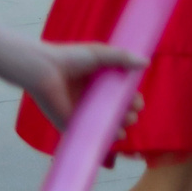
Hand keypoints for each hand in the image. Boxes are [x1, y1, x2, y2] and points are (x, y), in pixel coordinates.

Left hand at [20, 40, 146, 129]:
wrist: (45, 70)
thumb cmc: (71, 58)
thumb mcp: (101, 54)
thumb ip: (123, 58)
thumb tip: (146, 63)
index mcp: (100, 80)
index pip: (121, 93)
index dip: (132, 98)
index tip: (139, 101)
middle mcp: (92, 97)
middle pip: (116, 109)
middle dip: (129, 113)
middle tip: (133, 113)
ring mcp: (82, 111)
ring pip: (105, 123)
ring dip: (120, 125)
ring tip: (127, 122)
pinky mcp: (70, 122)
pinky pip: (89, 132)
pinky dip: (103, 136)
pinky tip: (116, 136)